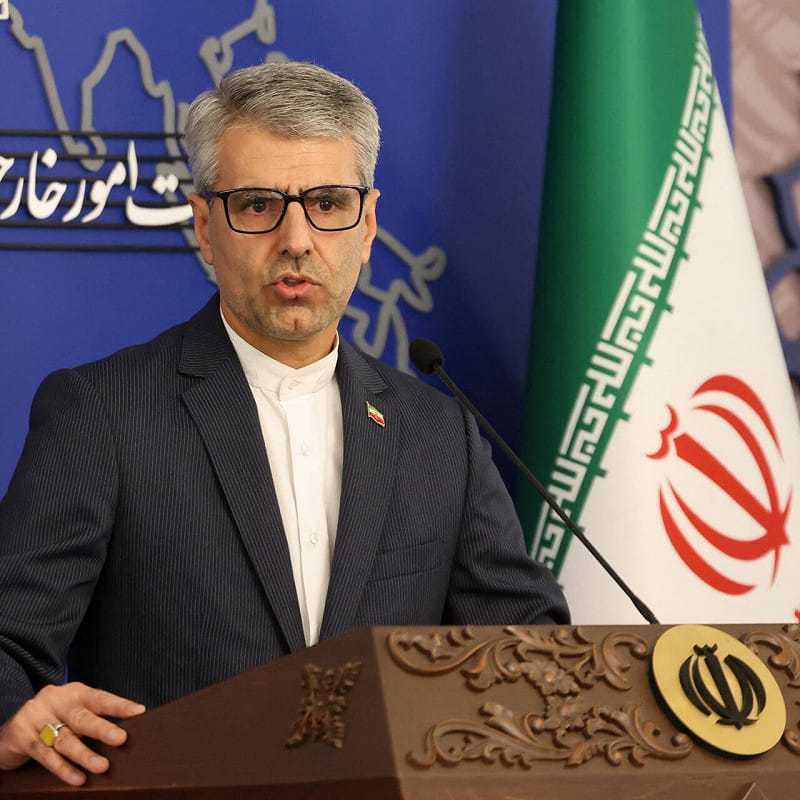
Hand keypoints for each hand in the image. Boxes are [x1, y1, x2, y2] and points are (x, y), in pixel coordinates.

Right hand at [0, 682, 145, 785]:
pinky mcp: (22, 736)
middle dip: (101, 728)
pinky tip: (78, 778)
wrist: (10, 729)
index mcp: (73, 693)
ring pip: (64, 739)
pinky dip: (63, 768)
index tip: (139, 712)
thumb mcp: (71, 713)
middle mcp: (55, 701)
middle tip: (120, 739)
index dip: (119, 705)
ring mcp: (37, 718)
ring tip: (102, 766)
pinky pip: (46, 755)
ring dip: (84, 755)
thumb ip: (92, 718)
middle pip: (81, 717)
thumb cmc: (52, 720)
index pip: (99, 698)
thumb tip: (124, 733)